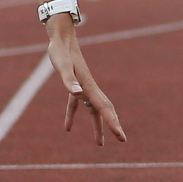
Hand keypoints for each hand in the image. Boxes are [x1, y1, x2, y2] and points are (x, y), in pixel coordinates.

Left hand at [46, 19, 125, 145]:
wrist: (61, 38)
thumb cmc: (60, 51)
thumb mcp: (62, 66)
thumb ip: (69, 80)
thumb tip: (77, 93)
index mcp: (88, 86)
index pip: (104, 108)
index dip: (112, 123)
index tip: (121, 136)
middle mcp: (89, 88)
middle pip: (105, 110)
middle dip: (113, 125)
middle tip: (122, 139)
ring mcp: (83, 87)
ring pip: (93, 111)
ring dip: (98, 126)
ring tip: (100, 144)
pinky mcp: (74, 85)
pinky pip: (76, 105)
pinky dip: (72, 116)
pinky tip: (67, 129)